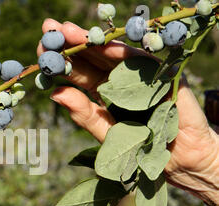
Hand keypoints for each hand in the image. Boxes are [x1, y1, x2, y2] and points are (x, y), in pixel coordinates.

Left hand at [38, 19, 218, 203]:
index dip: (60, 62)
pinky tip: (103, 45)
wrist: (180, 160)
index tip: (40, 50)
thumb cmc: (140, 149)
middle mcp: (117, 79)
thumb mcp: (106, 133)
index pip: (78, 73)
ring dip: (90, 41)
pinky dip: (123, 52)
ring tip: (67, 30)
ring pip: (111, 54)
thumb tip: (55, 93)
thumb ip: (84, 115)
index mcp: (102, 92)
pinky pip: (140, 61)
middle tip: (49, 29)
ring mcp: (138, 74)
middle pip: (91, 58)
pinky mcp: (160, 74)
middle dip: (70, 43)